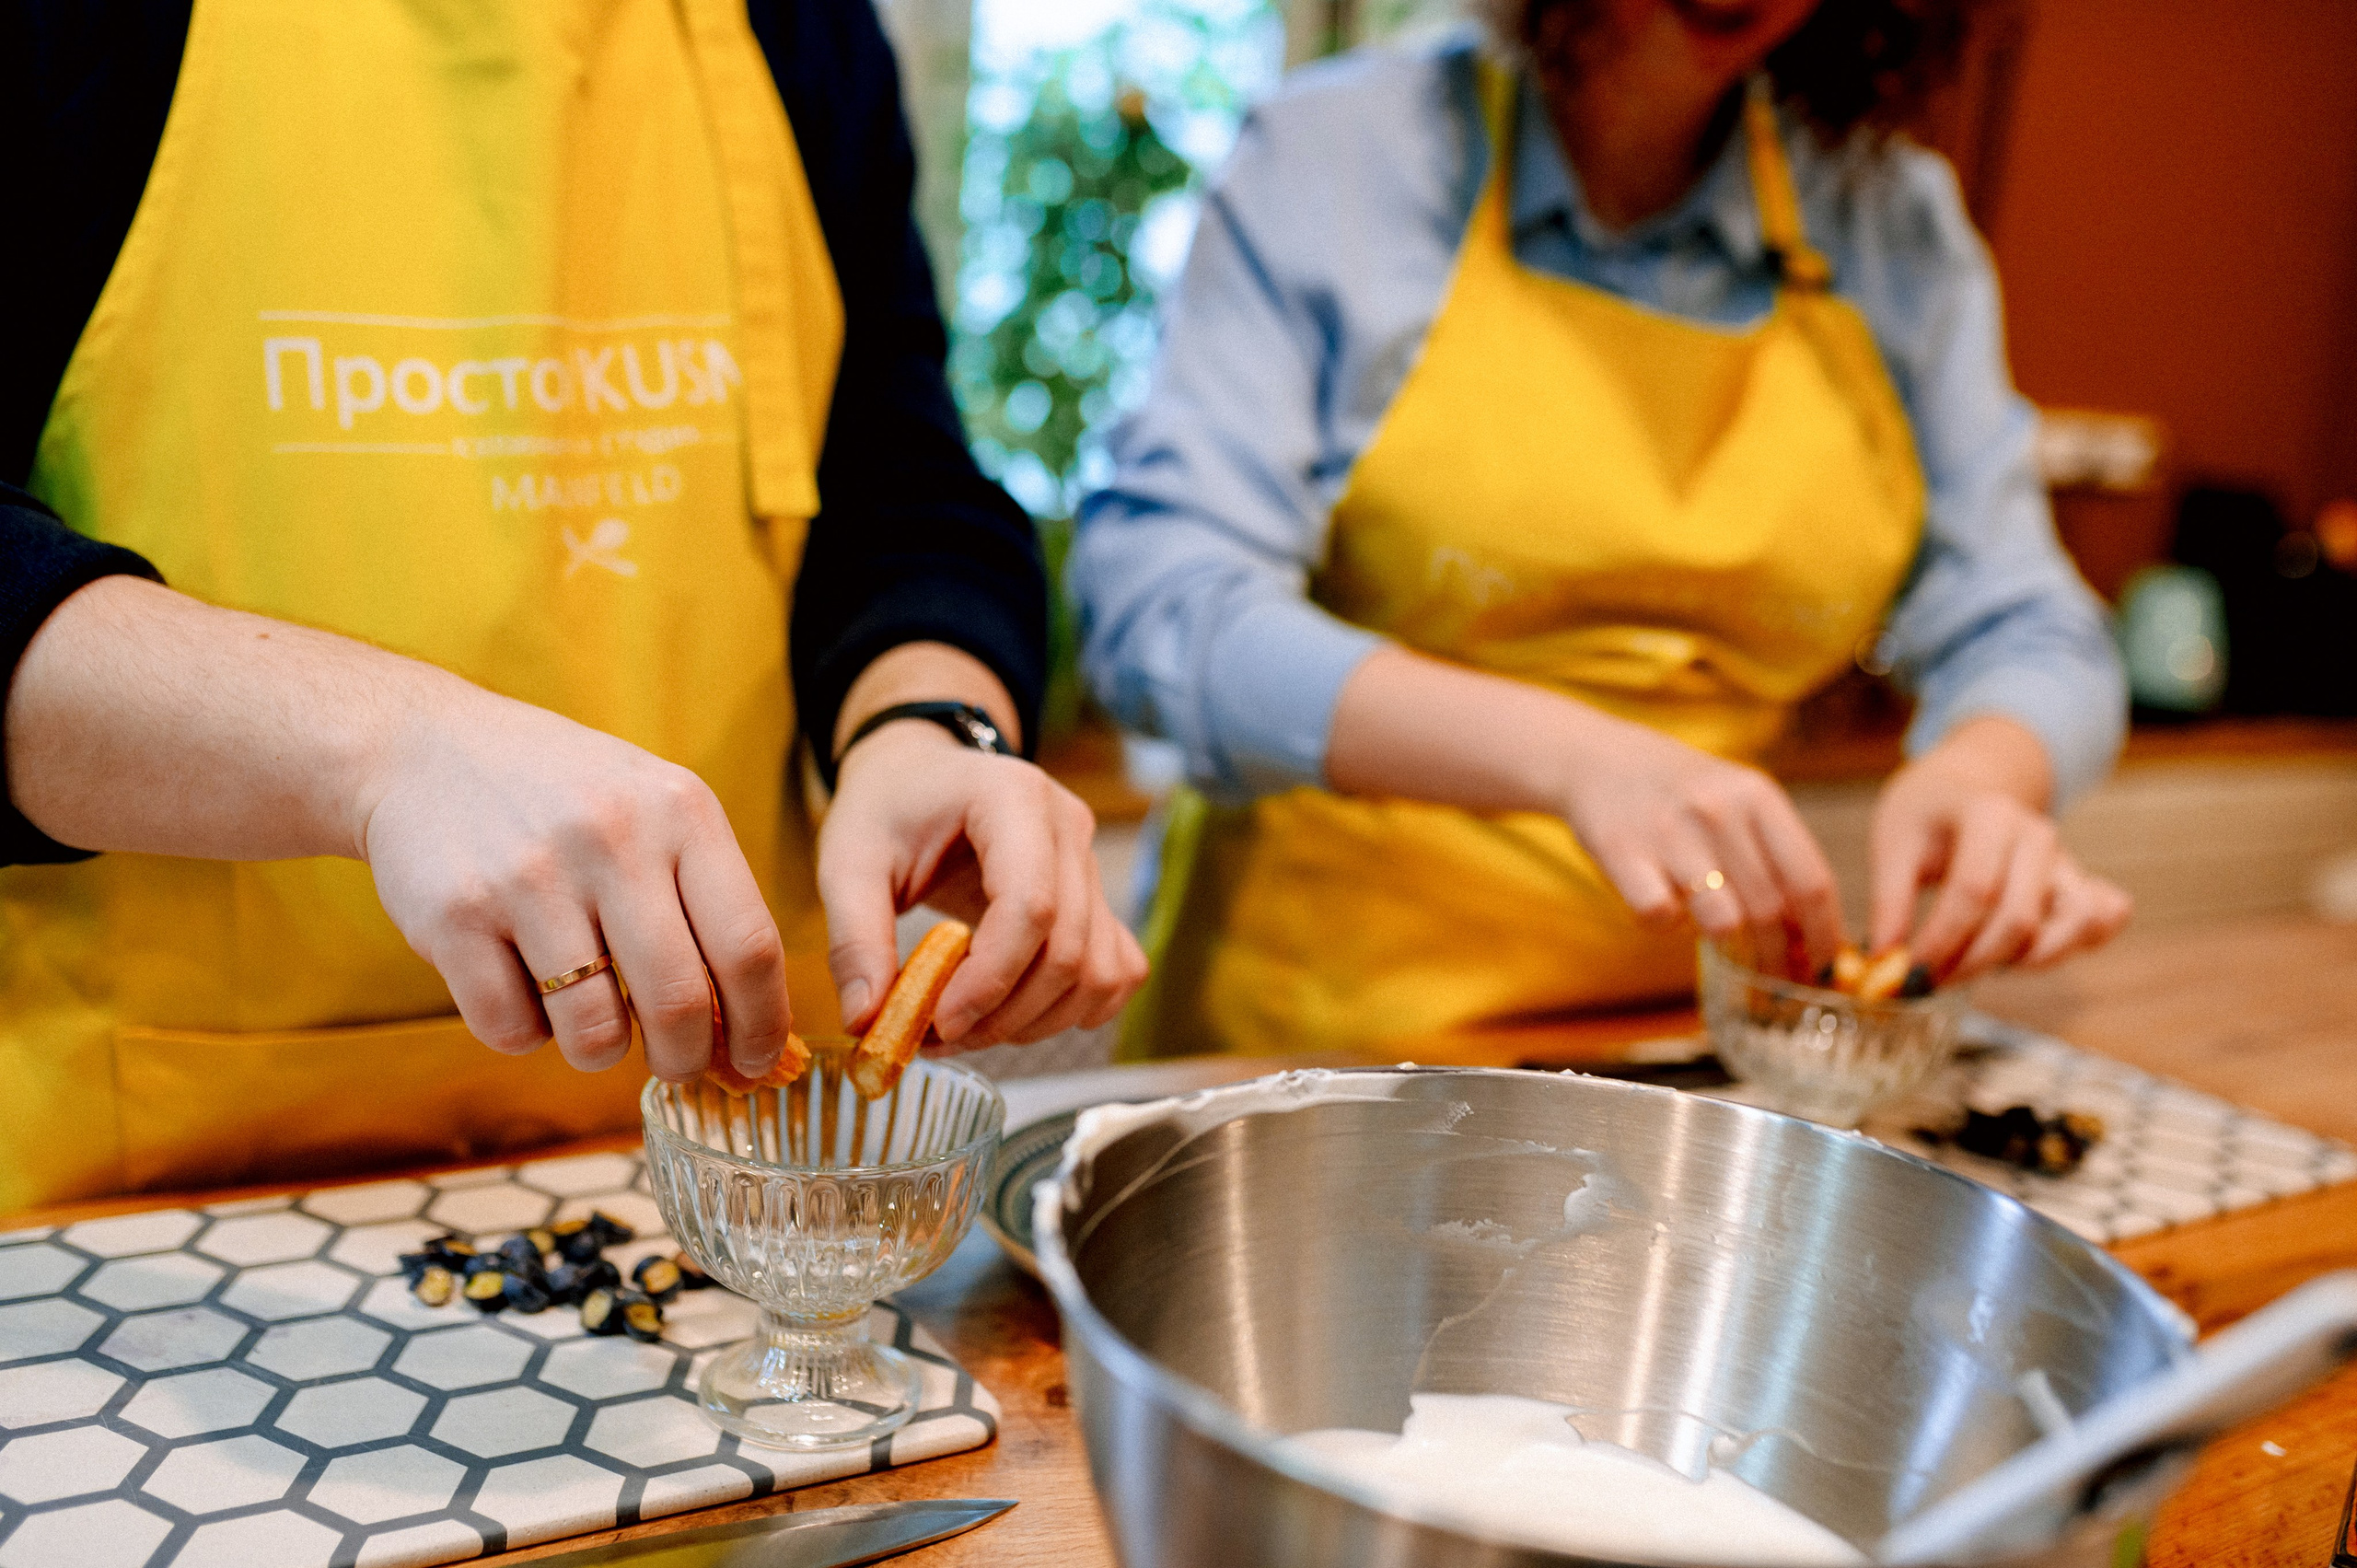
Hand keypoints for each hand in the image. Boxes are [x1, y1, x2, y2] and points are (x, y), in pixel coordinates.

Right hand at [360, 684, 790, 1082]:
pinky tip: (521, 985)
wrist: (423, 749)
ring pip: (594, 1030)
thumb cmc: (568, 799)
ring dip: (600, 1049)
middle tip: (675, 1063)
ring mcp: (531, 877)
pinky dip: (524, 1032)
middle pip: (678, 1002)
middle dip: (684, 1059)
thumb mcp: (656, 813)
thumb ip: (710, 906)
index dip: (762, 1023)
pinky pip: (512, 1028)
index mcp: (681, 811)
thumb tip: (756, 1037)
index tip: (754, 1061)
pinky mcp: (456, 915)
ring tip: (589, 1016)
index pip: (750, 945)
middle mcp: (613, 838)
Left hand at [818, 720, 1146, 1047]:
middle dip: (1004, 1013)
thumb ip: (855, 940)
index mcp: (1011, 797)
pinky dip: (1076, 1008)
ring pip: (1097, 972)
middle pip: (1067, 949)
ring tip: (970, 1026)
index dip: (991, 978)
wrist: (919, 775)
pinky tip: (1020, 1012)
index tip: (940, 1022)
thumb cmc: (887, 808)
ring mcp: (1090, 862)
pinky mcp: (1097, 897)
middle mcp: (1068, 825)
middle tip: (938, 1035)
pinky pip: (1117, 970)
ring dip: (1037, 1021)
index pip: (1030, 904)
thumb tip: (866, 1022)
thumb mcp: (847, 861)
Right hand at [1556, 713, 1844, 973]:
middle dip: (1776, 957)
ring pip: (1722, 923)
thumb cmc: (1687, 795)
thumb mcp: (1741, 804)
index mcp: (1758, 796)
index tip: (1822, 965)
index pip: (1811, 881)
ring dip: (1726, 944)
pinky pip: (1661, 917)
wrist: (1603, 761)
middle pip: (1769, 911)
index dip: (1823, 934)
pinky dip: (1667, 925)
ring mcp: (1669, 831)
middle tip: (1774, 975)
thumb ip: (1778, 858)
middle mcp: (1718, 809)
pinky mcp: (1621, 852)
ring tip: (1721, 938)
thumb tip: (1814, 937)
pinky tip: (1666, 905)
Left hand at [1870, 717, 2130, 980]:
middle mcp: (2038, 836)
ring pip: (2073, 924)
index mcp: (1989, 815)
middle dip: (1974, 962)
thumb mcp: (1893, 844)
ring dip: (2027, 962)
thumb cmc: (1926, 816)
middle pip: (2020, 918)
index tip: (1911, 972)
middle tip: (1933, 981)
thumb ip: (1889, 902)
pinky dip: (2075, 945)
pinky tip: (2023, 957)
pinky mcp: (2080, 883)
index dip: (1942, 940)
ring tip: (1976, 966)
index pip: (1974, 891)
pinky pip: (2105, 918)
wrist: (1963, 787)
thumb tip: (1884, 963)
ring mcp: (2066, 859)